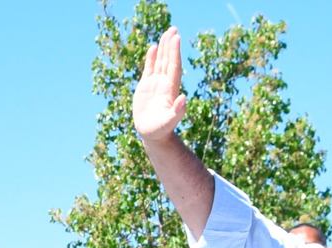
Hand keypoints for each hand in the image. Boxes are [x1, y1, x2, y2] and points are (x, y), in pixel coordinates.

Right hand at [133, 27, 186, 142]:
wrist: (153, 134)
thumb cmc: (162, 130)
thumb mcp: (169, 122)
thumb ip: (177, 111)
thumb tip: (184, 98)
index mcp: (170, 89)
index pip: (173, 66)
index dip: (174, 52)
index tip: (177, 38)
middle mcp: (165, 84)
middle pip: (168, 60)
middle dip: (171, 45)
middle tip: (174, 29)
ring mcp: (156, 84)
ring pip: (160, 61)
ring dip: (163, 48)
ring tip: (167, 33)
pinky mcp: (146, 86)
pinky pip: (149, 68)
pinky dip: (151, 58)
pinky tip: (153, 47)